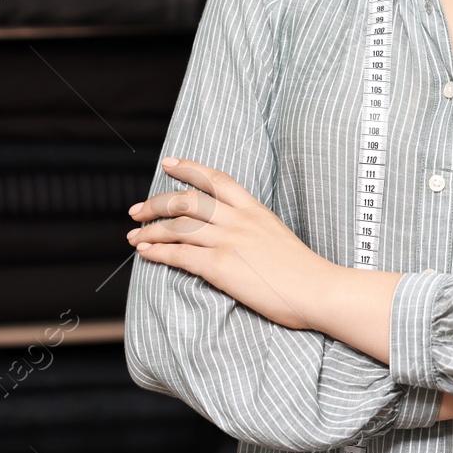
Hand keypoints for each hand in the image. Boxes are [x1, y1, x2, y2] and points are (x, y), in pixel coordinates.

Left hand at [128, 156, 333, 331]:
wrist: (318, 290)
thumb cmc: (303, 271)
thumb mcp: (278, 236)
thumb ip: (253, 228)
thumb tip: (231, 231)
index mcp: (255, 210)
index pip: (216, 179)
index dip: (189, 168)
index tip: (168, 163)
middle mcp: (239, 220)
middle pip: (188, 200)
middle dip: (157, 203)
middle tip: (137, 210)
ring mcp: (230, 241)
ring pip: (178, 226)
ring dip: (150, 230)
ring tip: (134, 236)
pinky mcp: (222, 266)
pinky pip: (180, 254)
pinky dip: (158, 252)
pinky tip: (145, 252)